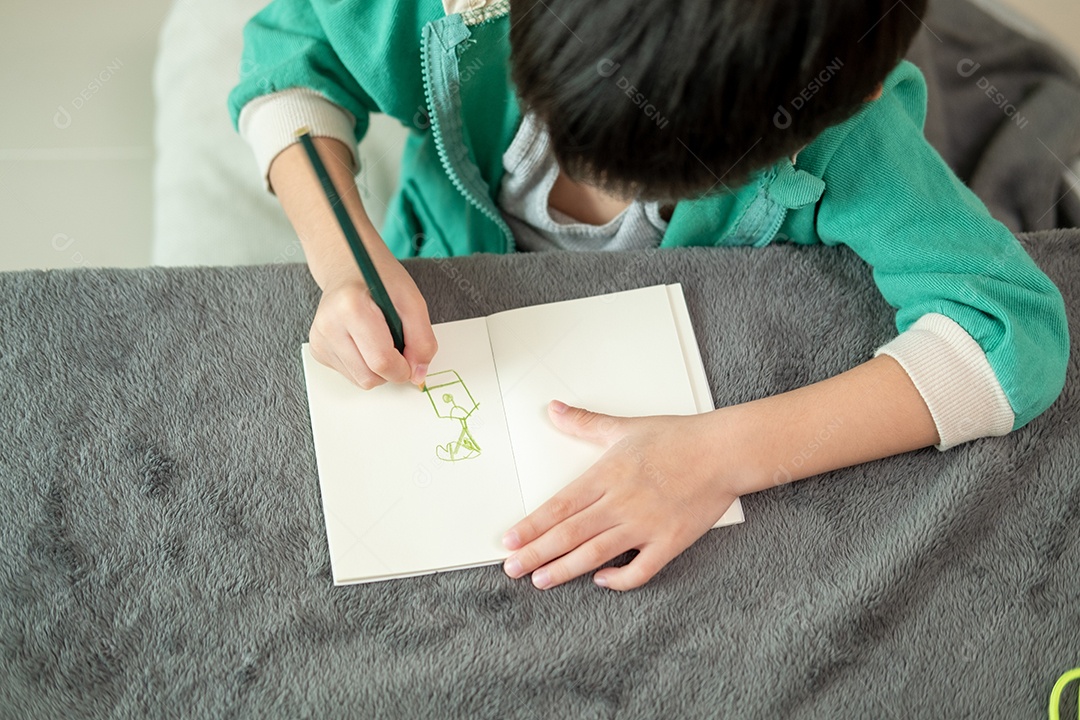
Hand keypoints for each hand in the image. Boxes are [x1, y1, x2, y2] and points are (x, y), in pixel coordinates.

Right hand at [308, 251, 437, 389]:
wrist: (349, 270)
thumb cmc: (380, 281)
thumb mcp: (412, 301)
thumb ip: (422, 340)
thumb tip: (418, 374)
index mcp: (351, 308)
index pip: (381, 361)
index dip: (404, 368)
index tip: (412, 358)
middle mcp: (329, 326)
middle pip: (370, 377)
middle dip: (391, 370)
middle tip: (397, 344)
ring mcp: (319, 340)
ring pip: (361, 381)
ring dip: (378, 369)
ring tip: (379, 340)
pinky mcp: (318, 350)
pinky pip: (351, 375)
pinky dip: (365, 365)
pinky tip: (364, 341)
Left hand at [501, 400, 743, 590]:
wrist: (724, 451)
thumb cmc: (677, 437)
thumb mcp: (624, 427)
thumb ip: (585, 423)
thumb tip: (554, 409)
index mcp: (607, 475)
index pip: (559, 506)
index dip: (532, 526)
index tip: (509, 541)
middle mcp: (621, 502)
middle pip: (569, 534)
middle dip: (537, 553)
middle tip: (512, 568)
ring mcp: (645, 525)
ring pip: (596, 554)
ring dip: (565, 569)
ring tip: (541, 580)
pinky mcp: (670, 542)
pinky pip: (640, 570)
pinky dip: (619, 579)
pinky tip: (601, 580)